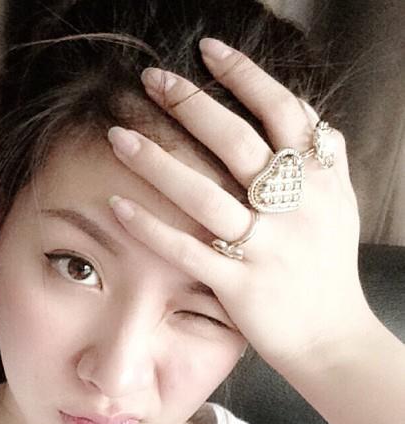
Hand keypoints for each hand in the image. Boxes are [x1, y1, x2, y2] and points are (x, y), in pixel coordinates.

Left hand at [106, 38, 373, 374]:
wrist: (332, 338)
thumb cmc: (329, 269)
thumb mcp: (341, 206)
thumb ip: (328, 160)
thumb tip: (311, 117)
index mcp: (320, 182)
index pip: (282, 112)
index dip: (245, 76)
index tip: (207, 50)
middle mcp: (293, 208)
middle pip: (236, 142)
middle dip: (190, 105)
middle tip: (149, 79)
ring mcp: (265, 248)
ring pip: (204, 194)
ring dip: (156, 162)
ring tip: (117, 136)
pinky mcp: (239, 286)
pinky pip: (187, 251)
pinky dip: (150, 228)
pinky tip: (116, 205)